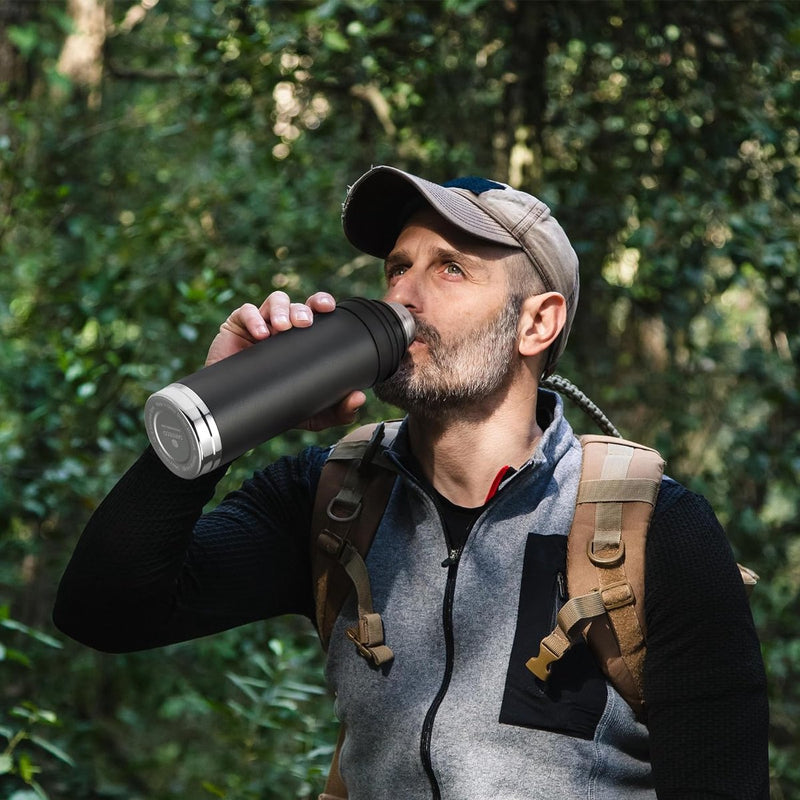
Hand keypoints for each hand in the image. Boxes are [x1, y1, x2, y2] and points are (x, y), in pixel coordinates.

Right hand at [205, 291, 365, 429]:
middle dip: (303, 309)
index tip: (329, 308)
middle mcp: (285, 327)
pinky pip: (245, 312)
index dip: (322, 304)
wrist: (239, 412)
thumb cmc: (278, 404)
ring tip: (282, 327)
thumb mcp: (312, 413)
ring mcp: (261, 324)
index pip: (316, 313)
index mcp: (304, 338)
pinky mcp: (236, 326)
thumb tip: (359, 397)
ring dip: (282, 310)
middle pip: (297, 305)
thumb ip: (339, 410)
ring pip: (275, 302)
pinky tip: (260, 333)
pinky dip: (254, 318)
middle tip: (305, 323)